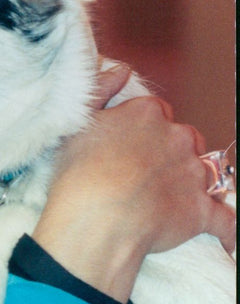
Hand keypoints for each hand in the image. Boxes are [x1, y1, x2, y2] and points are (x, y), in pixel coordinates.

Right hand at [32, 64, 235, 302]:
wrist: (97, 219)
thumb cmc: (80, 172)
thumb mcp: (78, 120)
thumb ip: (100, 89)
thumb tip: (120, 69)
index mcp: (147, 113)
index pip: (156, 112)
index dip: (143, 130)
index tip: (129, 145)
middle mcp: (177, 137)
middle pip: (186, 138)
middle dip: (172, 153)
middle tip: (145, 172)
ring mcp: (193, 175)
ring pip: (206, 172)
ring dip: (194, 183)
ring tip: (169, 199)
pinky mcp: (201, 210)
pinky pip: (225, 219)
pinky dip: (226, 227)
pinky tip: (225, 234)